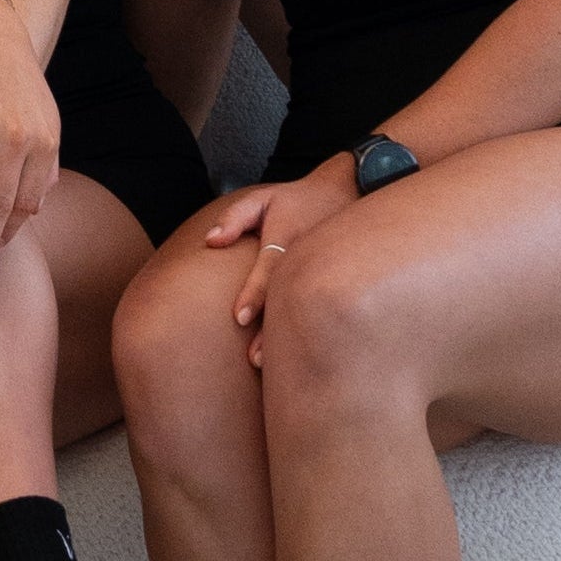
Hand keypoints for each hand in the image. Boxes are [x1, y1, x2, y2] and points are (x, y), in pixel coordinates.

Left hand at [199, 153, 358, 356]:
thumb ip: (234, 217)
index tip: (238, 318)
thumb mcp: (263, 198)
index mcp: (288, 239)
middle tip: (253, 359)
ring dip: (290, 339)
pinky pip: (321, 309)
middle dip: (271, 331)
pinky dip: (309, 331)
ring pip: (306, 310)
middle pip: (288, 299)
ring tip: (271, 366)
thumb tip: (211, 242)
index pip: (268, 270)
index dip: (254, 295)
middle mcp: (308, 260)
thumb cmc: (296, 201)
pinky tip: (300, 356)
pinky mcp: (338, 284)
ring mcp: (327, 274)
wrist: (350, 195)